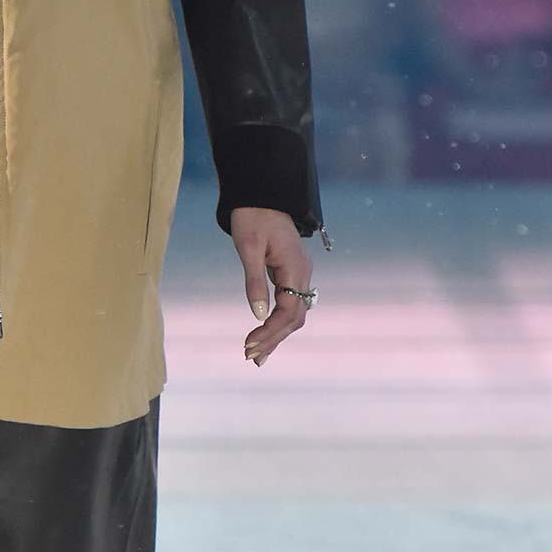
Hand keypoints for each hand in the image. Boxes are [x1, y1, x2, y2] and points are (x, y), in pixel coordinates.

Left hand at [231, 207, 313, 367]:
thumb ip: (254, 281)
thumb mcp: (248, 248)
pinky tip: (265, 335)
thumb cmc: (252, 217)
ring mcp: (299, 273)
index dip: (270, 331)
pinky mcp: (292, 273)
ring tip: (257, 356)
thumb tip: (257, 314)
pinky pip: (289, 303)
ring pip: (294, 313)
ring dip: (276, 335)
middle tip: (250, 357)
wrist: (260, 194)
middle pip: (294, 317)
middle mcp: (303, 273)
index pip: (289, 311)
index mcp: (295, 268)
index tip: (249, 344)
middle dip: (273, 339)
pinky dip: (277, 322)